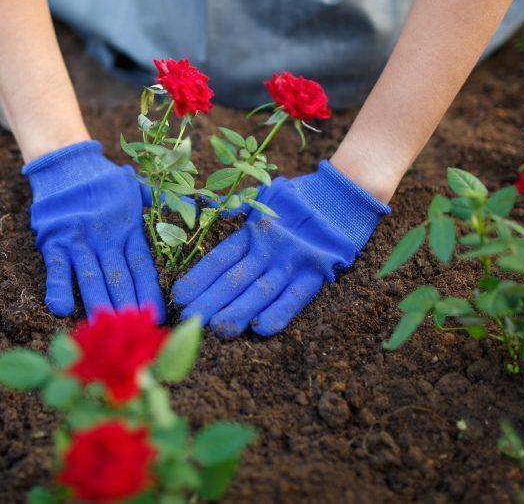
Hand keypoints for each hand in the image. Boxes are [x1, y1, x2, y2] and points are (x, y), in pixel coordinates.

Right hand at [23, 141, 163, 320]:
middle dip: (127, 304)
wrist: (66, 162)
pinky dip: (58, 285)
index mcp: (128, 230)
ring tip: (106, 325)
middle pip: (118, 276)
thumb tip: (196, 202)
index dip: (149, 290)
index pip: (142, 265)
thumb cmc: (106, 181)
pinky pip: (56, 266)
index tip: (159, 314)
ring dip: (98, 301)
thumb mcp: (136, 188)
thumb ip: (160, 202)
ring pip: (90, 275)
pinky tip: (62, 308)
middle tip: (135, 330)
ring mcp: (78, 240)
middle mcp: (105, 238)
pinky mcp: (53, 240)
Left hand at [172, 161, 389, 336]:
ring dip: (239, 311)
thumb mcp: (264, 199)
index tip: (179, 295)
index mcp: (253, 232)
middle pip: (235, 279)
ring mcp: (293, 261)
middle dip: (210, 301)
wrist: (344, 193)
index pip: (220, 258)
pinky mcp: (316, 272)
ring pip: (260, 291)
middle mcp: (270, 248)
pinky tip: (260, 328)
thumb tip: (201, 208)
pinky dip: (279, 312)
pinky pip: (296, 296)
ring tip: (218, 329)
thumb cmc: (298, 199)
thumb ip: (238, 210)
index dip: (199, 277)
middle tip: (189, 320)